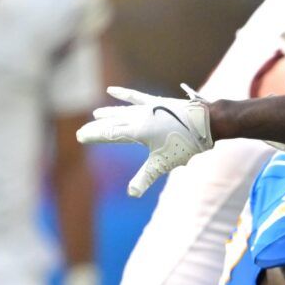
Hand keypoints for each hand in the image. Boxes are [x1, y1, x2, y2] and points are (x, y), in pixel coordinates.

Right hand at [76, 85, 213, 197]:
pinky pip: (135, 96)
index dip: (93, 136)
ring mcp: (146, 108)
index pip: (108, 134)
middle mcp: (138, 118)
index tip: (80, 137)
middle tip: (81, 132)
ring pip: (121, 110)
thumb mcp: (162, 164)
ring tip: (96, 114)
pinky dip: (123, 94)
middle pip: (111, 122)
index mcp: (136, 132)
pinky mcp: (155, 102)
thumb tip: (132, 194)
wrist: (204, 123)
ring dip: (108, 113)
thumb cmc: (183, 145)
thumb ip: (144, 178)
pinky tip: (112, 90)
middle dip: (96, 128)